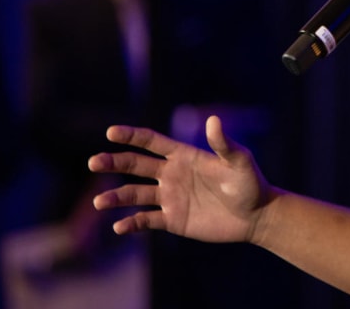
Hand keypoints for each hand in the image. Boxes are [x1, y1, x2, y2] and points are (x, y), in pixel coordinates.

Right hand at [87, 115, 268, 244]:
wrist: (255, 216)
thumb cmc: (250, 183)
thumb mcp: (239, 161)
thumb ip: (224, 143)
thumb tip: (213, 120)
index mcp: (183, 155)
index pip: (151, 142)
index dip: (131, 136)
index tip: (111, 132)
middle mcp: (171, 174)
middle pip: (135, 166)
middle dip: (113, 162)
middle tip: (94, 162)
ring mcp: (170, 197)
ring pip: (135, 195)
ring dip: (116, 197)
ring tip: (100, 201)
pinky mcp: (173, 219)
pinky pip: (146, 221)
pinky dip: (131, 224)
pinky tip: (119, 228)